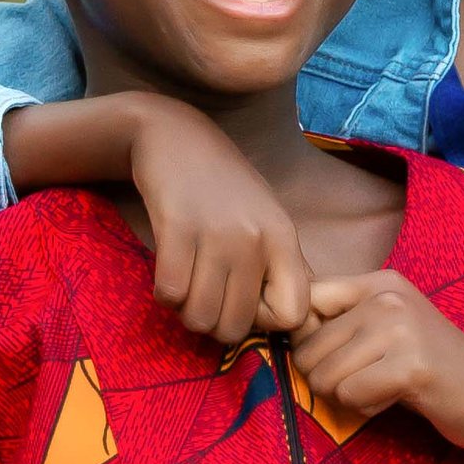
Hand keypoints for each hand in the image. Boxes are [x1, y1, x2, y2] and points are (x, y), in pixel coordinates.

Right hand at [121, 98, 310, 343]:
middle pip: (236, 326)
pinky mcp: (177, 227)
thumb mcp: (265, 218)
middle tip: (203, 296)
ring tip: (185, 283)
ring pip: (200, 317)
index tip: (243, 300)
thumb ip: (282, 265)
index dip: (263, 321)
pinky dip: (163, 294)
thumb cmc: (222, 185)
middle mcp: (255, 238)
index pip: (292, 315)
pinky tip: (167, 272)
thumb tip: (300, 318)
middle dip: (214, 323)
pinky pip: (169, 293)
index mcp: (283, 238)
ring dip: (185, 311)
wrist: (175, 136)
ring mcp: (217, 232)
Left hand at [290, 272, 463, 463]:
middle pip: (307, 348)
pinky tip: (400, 399)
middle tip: (373, 380)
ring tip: (388, 388)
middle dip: (330, 378)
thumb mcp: (387, 331)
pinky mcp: (411, 364)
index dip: (306, 339)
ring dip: (349, 396)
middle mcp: (387, 295)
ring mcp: (400, 327)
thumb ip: (342, 324)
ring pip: (324, 376)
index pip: (305, 302)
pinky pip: (351, 395)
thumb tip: (278, 329)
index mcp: (379, 281)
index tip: (332, 358)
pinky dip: (368, 408)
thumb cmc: (434, 369)